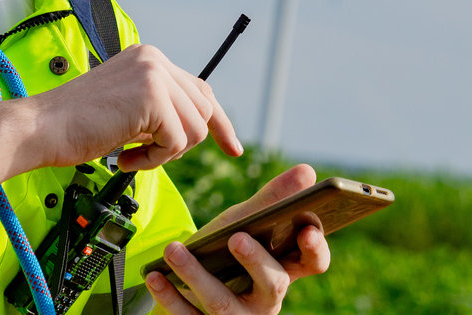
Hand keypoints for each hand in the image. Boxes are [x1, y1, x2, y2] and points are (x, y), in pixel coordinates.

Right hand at [26, 44, 241, 171]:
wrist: (40, 128)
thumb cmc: (75, 126)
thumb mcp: (127, 108)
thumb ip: (160, 108)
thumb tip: (199, 125)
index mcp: (149, 58)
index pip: (200, 89)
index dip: (218, 122)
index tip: (232, 148)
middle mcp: (155, 59)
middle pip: (204, 109)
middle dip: (184, 143)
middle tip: (144, 155)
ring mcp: (155, 74)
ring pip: (195, 128)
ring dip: (164, 153)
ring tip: (128, 153)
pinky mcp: (152, 96)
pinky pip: (176, 142)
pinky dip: (153, 160)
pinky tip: (122, 156)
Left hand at [144, 165, 331, 314]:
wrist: (194, 290)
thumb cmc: (228, 252)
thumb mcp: (246, 224)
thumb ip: (272, 200)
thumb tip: (307, 170)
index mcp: (285, 270)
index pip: (312, 263)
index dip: (315, 249)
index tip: (307, 229)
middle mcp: (267, 300)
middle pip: (273, 284)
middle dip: (256, 261)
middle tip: (237, 238)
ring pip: (223, 303)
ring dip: (196, 276)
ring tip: (174, 250)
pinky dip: (170, 296)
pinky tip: (156, 276)